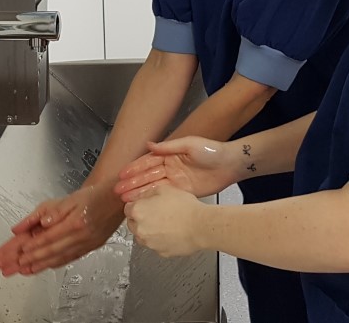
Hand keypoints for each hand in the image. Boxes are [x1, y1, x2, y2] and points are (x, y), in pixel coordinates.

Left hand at [0, 182, 123, 275]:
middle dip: (33, 259)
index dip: (33, 246)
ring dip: (43, 265)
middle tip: (18, 265)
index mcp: (76, 222)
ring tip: (28, 270)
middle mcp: (83, 236)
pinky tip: (48, 266)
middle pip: (54, 251)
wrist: (118, 199)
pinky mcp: (92, 247)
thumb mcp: (71, 198)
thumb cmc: (95, 195)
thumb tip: (40, 222)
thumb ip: (51, 211)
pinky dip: (57, 263)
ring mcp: (89, 243)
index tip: (20, 251)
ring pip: (62, 257)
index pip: (49, 237)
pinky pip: (72, 258)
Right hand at [114, 138, 239, 201]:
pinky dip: (152, 200)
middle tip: (118, 190)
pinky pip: (163, 196)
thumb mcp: (190, 144)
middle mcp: (170, 168)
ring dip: (138, 193)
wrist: (230, 165)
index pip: (148, 162)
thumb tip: (149, 144)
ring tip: (124, 199)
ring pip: (152, 187)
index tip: (122, 174)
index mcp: (170, 155)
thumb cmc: (212, 151)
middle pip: (147, 176)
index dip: (134, 168)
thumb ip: (169, 146)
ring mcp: (175, 181)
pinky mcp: (182, 192)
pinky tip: (142, 203)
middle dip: (132, 183)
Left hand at [124, 183, 205, 257]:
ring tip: (165, 223)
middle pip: (133, 224)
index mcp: (138, 212)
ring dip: (149, 230)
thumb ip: (148, 193)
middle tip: (155, 213)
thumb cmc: (185, 208)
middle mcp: (140, 229)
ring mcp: (149, 243)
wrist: (200, 226)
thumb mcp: (164, 189)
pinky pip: (156, 245)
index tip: (144, 205)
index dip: (137, 205)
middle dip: (141, 218)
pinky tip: (171, 232)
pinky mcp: (160, 252)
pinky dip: (161, 240)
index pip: (127, 209)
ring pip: (143, 236)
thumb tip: (143, 197)